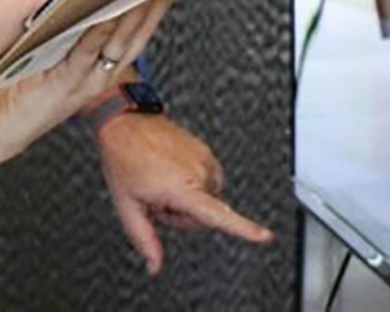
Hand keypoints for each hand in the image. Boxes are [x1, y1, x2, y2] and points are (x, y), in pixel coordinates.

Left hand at [0, 0, 172, 161]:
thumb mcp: (62, 56)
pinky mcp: (65, 84)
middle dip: (154, 4)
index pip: (139, 31)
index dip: (157, 5)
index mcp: (105, 66)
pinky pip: (85, 54)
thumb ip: (80, 33)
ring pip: (117, 43)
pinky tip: (105, 13)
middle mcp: (101, 74)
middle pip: (137, 34)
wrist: (6, 126)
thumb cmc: (31, 88)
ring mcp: (86, 80)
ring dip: (133, 14)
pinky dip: (97, 34)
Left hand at [94, 112, 274, 274]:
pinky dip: (190, 182)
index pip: (217, 213)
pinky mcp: (205, 150)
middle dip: (181, 216)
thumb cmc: (123, 159)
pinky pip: (205, 181)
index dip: (244, 228)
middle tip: (156, 198)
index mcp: (181, 186)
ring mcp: (203, 158)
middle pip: (202, 217)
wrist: (124, 122)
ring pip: (205, 198)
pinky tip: (169, 172)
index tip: (265, 236)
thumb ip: (144, 240)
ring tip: (160, 180)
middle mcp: (198, 171)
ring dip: (186, 198)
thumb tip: (154, 266)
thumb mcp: (127, 205)